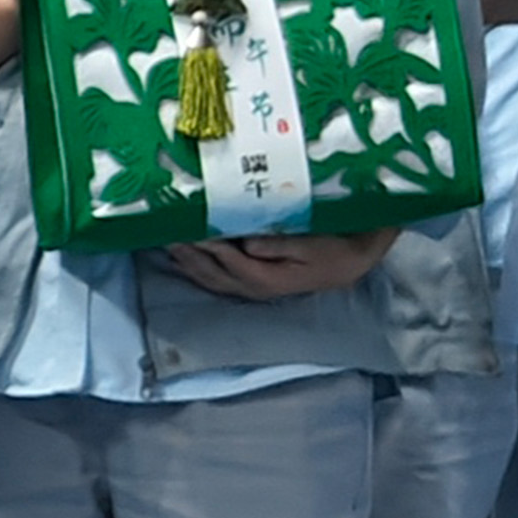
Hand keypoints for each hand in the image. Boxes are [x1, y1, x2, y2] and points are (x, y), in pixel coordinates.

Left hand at [159, 227, 394, 301]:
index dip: (208, 247)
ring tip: (168, 242)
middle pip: (212, 274)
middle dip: (189, 255)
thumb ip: (278, 245)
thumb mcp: (311, 245)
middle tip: (167, 234)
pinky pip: (217, 280)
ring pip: (210, 279)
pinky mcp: (251, 283)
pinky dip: (198, 269)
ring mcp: (251, 288)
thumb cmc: (332, 249)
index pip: (230, 262)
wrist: (349, 262)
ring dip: (188, 263)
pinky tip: (184, 257)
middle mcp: (254, 287)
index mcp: (268, 279)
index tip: (189, 229)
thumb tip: (248, 244)